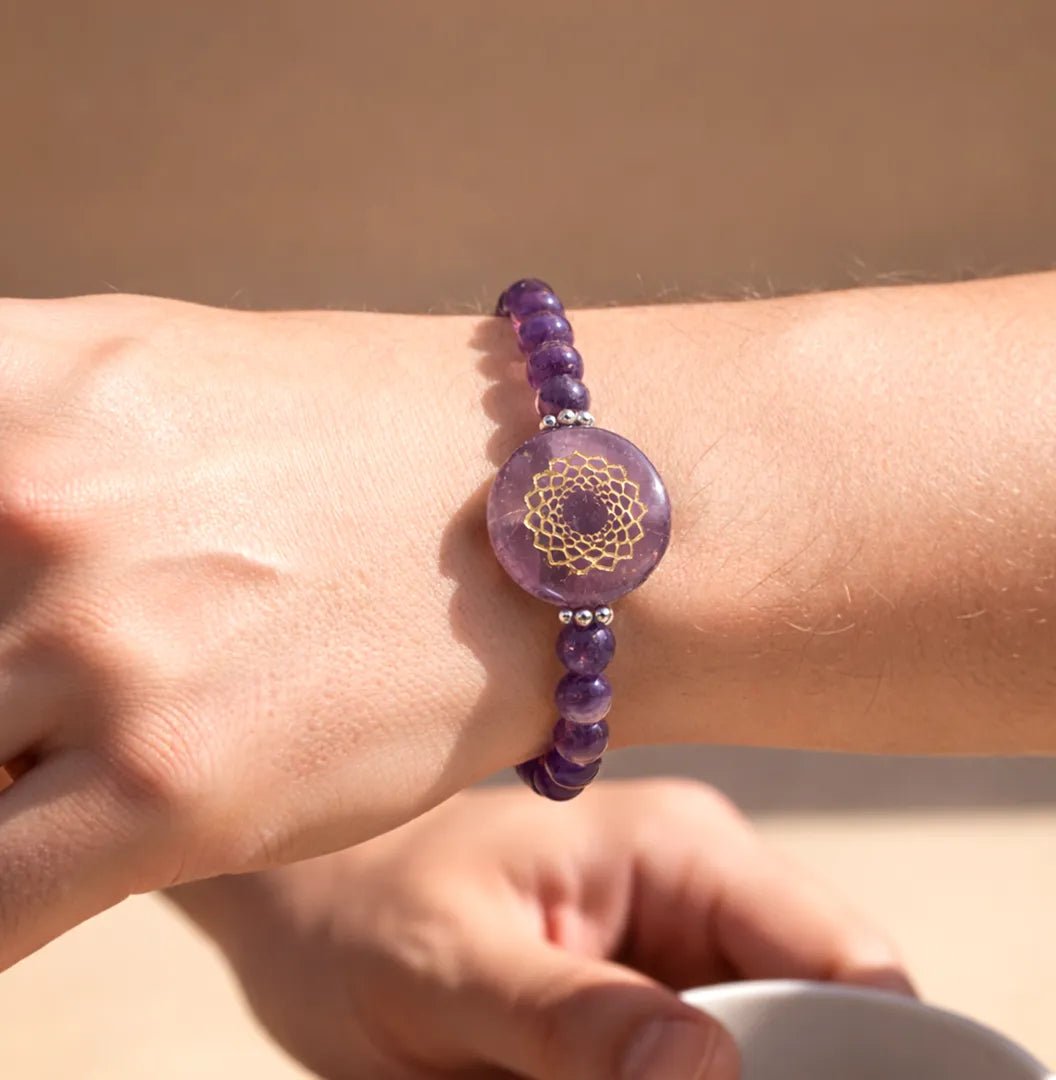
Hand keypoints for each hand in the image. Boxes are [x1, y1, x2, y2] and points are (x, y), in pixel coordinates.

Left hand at [0, 293, 557, 968]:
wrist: (549, 512)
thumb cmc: (370, 443)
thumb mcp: (158, 382)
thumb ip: (17, 446)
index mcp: (12, 389)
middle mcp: (33, 507)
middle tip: (29, 706)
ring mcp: (104, 650)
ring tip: (86, 751)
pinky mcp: (176, 788)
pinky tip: (42, 878)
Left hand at [174, 780, 912, 1079]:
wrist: (308, 897)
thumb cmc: (360, 908)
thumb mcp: (448, 968)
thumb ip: (571, 1021)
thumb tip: (714, 1074)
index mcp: (680, 847)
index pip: (840, 959)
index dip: (876, 1059)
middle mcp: (699, 882)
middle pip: (820, 1013)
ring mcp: (676, 935)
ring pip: (768, 1047)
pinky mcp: (643, 987)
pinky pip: (706, 1057)